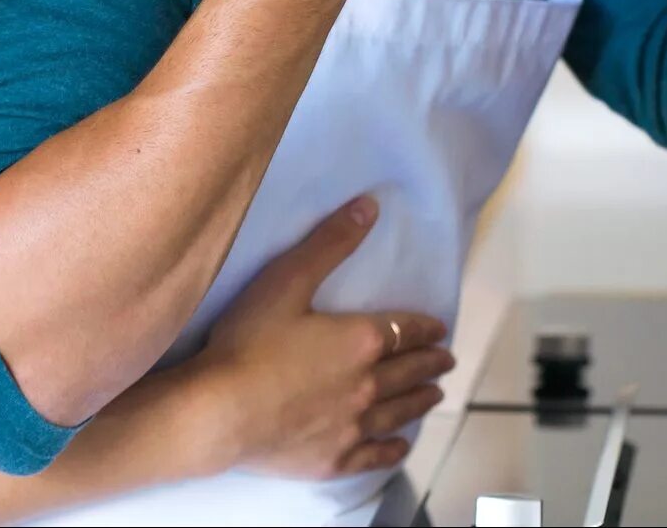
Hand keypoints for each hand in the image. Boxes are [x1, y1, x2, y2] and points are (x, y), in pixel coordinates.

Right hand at [190, 196, 454, 479]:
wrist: (220, 411)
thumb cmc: (250, 341)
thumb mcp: (288, 280)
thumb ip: (330, 242)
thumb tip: (370, 205)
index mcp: (360, 341)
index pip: (403, 331)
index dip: (425, 329)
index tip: (440, 331)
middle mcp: (367, 385)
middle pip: (408, 372)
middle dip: (430, 364)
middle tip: (446, 362)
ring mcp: (351, 427)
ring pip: (399, 413)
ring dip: (420, 401)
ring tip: (434, 395)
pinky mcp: (333, 461)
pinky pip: (374, 455)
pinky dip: (392, 449)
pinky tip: (400, 446)